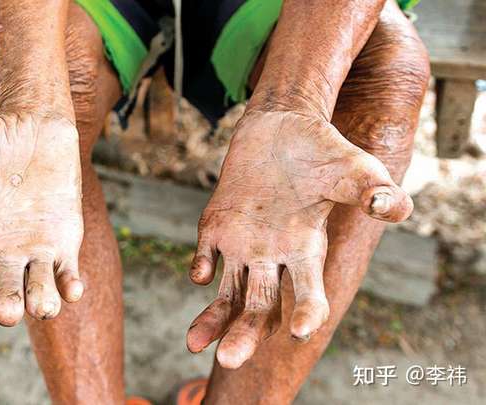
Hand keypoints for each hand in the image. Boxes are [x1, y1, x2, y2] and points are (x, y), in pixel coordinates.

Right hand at [0, 113, 83, 352]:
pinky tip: (72, 288)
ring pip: (39, 296)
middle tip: (8, 307)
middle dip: (7, 310)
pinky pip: (68, 276)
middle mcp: (2, 256)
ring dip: (42, 304)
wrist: (32, 124)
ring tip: (42, 303)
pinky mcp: (65, 241)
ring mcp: (35, 252)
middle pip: (3, 302)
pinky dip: (71, 287)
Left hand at [186, 110, 411, 367]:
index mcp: (307, 251)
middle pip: (258, 307)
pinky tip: (201, 271)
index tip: (300, 329)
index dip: (306, 312)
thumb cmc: (323, 149)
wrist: (279, 126)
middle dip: (245, 334)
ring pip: (227, 293)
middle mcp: (273, 256)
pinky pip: (204, 257)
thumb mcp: (355, 168)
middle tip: (230, 361)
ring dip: (213, 320)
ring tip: (195, 345)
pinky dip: (200, 266)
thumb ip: (373, 189)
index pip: (308, 294)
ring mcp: (242, 244)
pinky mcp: (216, 226)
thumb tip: (394, 207)